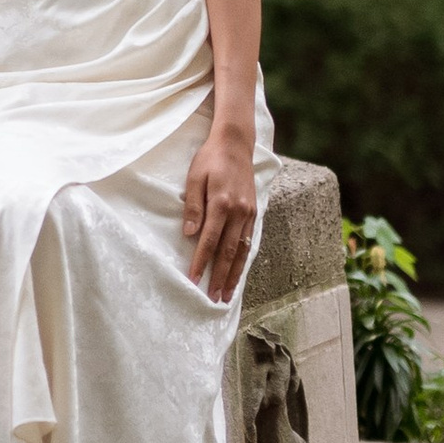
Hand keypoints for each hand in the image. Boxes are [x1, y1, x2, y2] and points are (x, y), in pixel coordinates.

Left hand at [181, 126, 257, 295]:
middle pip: (229, 252)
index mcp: (223, 203)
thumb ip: (193, 207)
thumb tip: (189, 235)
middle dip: (220, 277)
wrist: (236, 143)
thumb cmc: (210, 159)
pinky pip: (249, 242)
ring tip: (227, 294)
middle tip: (214, 298)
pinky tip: (238, 272)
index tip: (193, 279)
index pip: (210, 240)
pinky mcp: (254, 213)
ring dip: (234, 274)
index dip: (201, 261)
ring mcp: (249, 214)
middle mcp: (239, 212)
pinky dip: (243, 259)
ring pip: (242, 251)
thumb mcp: (195, 177)